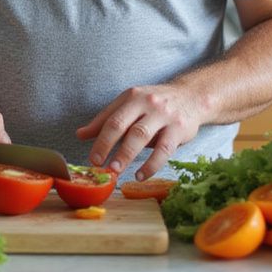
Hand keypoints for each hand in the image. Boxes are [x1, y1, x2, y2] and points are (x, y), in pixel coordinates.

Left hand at [76, 84, 205, 180]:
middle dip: (110, 146)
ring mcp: (164, 115)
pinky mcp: (179, 128)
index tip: (92, 158)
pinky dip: (152, 164)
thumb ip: (106, 120)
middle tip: (101, 166)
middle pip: (125, 126)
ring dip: (128, 155)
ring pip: (142, 136)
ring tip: (117, 170)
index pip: (111, 119)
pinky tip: (141, 175)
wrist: (192, 97)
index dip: (100, 139)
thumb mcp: (130, 105)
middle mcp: (147, 103)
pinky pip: (164, 149)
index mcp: (131, 97)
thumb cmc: (155, 105)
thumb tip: (80, 134)